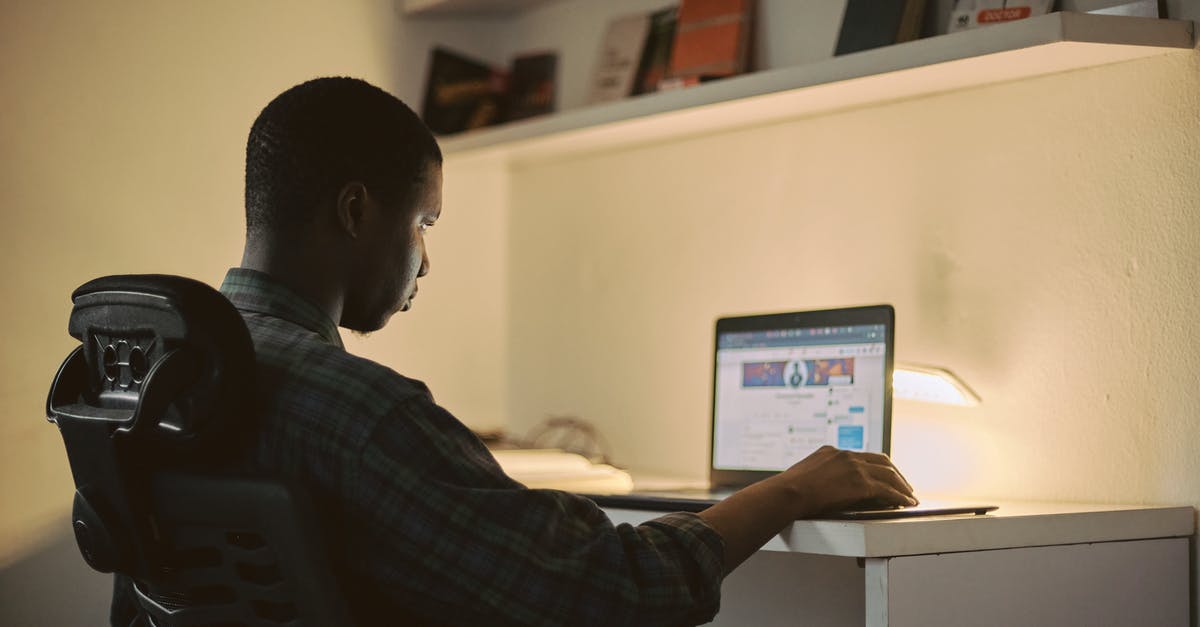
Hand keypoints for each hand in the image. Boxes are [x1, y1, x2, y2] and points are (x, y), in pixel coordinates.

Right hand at [768, 445, 916, 517]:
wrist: (788, 492)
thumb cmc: (789, 490)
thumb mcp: (803, 475)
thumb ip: (816, 477)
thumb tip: (817, 488)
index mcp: (832, 452)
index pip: (862, 456)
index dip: (876, 466)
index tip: (882, 474)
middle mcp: (846, 455)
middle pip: (880, 461)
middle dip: (895, 473)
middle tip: (903, 485)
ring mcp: (855, 467)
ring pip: (889, 474)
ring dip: (901, 486)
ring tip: (908, 496)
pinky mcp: (861, 483)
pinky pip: (888, 490)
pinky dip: (900, 497)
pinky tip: (905, 503)